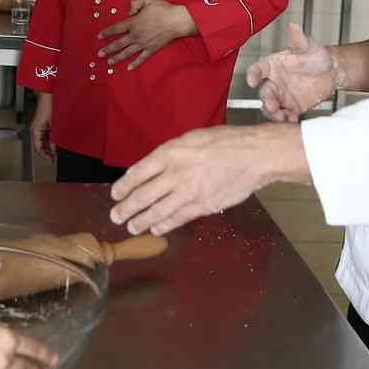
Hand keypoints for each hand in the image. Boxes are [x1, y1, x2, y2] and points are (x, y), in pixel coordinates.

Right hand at [30, 93, 53, 158]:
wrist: (49, 97)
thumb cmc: (48, 107)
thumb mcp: (52, 125)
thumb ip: (53, 138)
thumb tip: (54, 148)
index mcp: (35, 131)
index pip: (38, 148)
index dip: (44, 155)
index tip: (51, 159)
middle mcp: (36, 130)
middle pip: (41, 145)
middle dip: (48, 151)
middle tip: (55, 156)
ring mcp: (40, 128)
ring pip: (44, 141)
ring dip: (50, 146)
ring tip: (57, 151)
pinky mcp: (44, 125)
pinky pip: (47, 136)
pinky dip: (51, 140)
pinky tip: (57, 142)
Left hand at [96, 0, 195, 69]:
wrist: (177, 21)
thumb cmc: (163, 9)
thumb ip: (134, 3)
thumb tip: (128, 12)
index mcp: (133, 23)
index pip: (116, 29)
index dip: (106, 33)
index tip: (99, 36)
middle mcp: (136, 35)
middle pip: (118, 43)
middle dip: (108, 49)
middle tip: (99, 54)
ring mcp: (143, 44)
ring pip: (127, 52)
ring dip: (117, 58)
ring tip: (109, 62)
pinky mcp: (151, 49)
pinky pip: (141, 58)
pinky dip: (135, 64)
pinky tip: (129, 68)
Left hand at [109, 123, 304, 236]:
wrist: (254, 154)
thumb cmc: (223, 142)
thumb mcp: (191, 139)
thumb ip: (170, 154)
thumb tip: (152, 169)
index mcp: (170, 152)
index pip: (138, 172)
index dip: (123, 186)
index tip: (115, 194)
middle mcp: (175, 172)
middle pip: (143, 195)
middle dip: (126, 208)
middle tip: (115, 217)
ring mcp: (189, 191)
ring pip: (157, 211)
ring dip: (141, 221)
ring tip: (131, 227)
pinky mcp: (203, 206)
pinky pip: (178, 218)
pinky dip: (164, 225)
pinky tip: (156, 229)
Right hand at [244, 24, 337, 121]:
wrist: (332, 72)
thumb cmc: (316, 56)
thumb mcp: (308, 46)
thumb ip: (299, 39)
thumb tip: (293, 26)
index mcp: (273, 65)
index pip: (258, 69)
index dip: (253, 75)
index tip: (252, 81)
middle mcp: (274, 81)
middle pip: (264, 92)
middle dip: (266, 100)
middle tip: (272, 105)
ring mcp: (282, 96)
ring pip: (271, 106)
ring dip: (273, 113)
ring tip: (281, 116)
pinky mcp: (291, 107)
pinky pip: (285, 115)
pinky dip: (286, 119)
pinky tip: (292, 120)